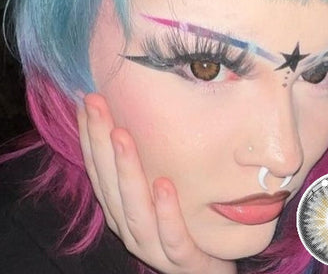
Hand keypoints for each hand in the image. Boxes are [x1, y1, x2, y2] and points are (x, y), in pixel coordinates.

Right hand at [77, 93, 236, 273]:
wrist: (208, 269)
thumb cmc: (180, 223)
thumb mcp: (157, 190)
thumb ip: (142, 165)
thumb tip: (132, 120)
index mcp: (122, 209)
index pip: (99, 170)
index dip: (90, 136)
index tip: (87, 102)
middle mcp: (130, 226)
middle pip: (109, 183)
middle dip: (100, 142)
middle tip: (96, 105)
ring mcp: (154, 246)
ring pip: (133, 209)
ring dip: (126, 171)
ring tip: (122, 136)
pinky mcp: (184, 260)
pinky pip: (173, 238)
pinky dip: (165, 212)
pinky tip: (163, 185)